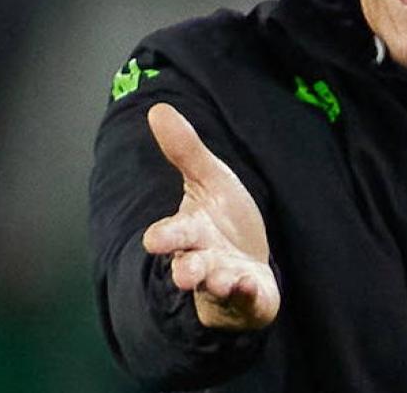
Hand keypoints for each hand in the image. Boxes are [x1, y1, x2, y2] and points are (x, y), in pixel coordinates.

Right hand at [142, 103, 279, 330]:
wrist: (248, 263)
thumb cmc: (223, 221)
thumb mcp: (209, 181)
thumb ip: (185, 150)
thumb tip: (157, 108)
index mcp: (190, 231)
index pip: (172, 234)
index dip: (164, 237)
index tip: (154, 239)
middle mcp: (202, 260)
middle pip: (189, 266)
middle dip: (186, 270)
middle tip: (185, 273)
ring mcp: (224, 282)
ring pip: (215, 286)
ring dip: (218, 282)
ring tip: (222, 279)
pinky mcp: (248, 298)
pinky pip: (248, 298)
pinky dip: (248, 293)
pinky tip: (252, 284)